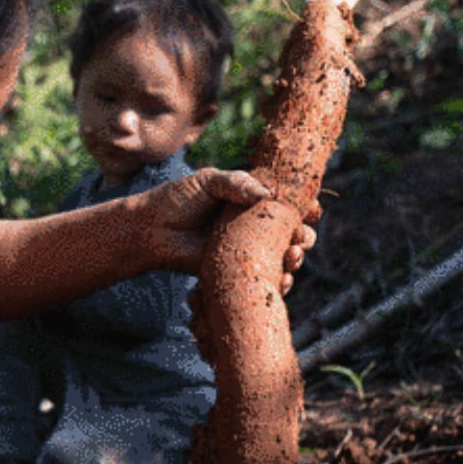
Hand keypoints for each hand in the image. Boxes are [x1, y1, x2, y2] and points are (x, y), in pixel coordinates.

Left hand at [138, 168, 317, 291]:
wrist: (151, 230)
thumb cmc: (176, 200)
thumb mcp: (207, 182)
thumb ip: (236, 182)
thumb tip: (265, 193)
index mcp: (251, 200)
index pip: (286, 203)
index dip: (303, 207)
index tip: (311, 208)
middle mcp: (253, 226)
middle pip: (292, 233)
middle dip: (304, 236)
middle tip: (300, 236)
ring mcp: (246, 250)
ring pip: (282, 258)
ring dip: (296, 259)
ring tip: (292, 256)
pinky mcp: (236, 272)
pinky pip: (263, 279)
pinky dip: (279, 281)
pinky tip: (282, 280)